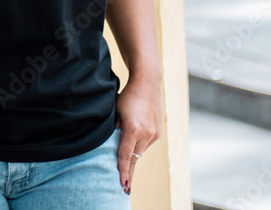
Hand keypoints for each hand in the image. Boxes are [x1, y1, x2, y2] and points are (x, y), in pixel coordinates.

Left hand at [114, 77, 163, 194]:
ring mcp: (154, 133)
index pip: (125, 155)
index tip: (123, 184)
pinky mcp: (158, 132)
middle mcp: (146, 134)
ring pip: (140, 151)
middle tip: (125, 187)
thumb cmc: (127, 96)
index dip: (123, 171)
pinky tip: (133, 145)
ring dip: (133, 157)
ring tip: (126, 168)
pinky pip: (146, 144)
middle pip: (134, 157)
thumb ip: (114, 129)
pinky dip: (138, 147)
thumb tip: (111, 143)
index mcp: (133, 129)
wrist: (147, 83)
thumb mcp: (115, 112)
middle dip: (129, 172)